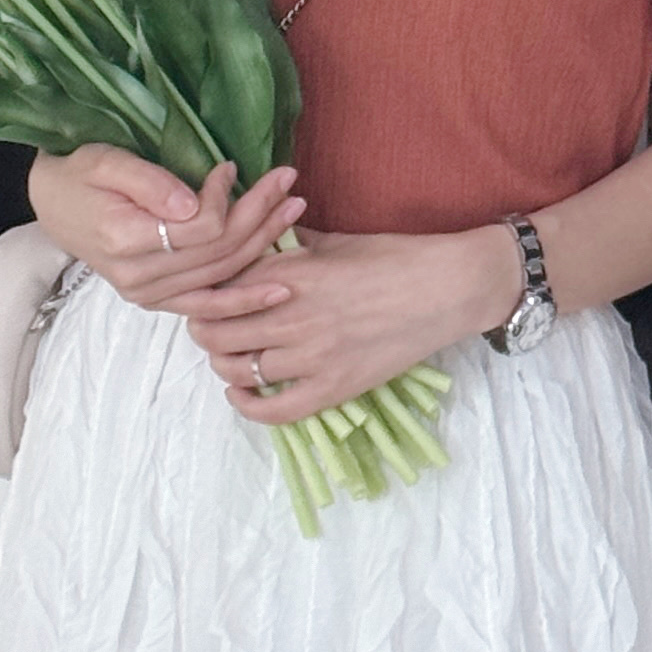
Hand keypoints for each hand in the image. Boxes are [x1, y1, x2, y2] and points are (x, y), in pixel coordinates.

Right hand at [25, 144, 304, 322]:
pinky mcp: (158, 300)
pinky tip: (278, 289)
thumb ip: (149, 182)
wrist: (54, 203)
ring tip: (295, 212)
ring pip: (222, 276)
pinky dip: (244, 299)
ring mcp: (148, 295)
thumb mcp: (106, 162)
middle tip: (290, 183)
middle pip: (218, 252)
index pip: (200, 229)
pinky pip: (208, 306)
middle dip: (260, 215)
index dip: (225, 199)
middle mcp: (139, 278)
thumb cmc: (80, 174)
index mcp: (126, 241)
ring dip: (263, 245)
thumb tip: (195, 204)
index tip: (231, 167)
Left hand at [185, 222, 520, 423]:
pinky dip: (247, 405)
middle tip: (209, 326)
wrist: (448, 288)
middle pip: (217, 331)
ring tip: (228, 354)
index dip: (203, 293)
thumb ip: (292, 245)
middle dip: (204, 328)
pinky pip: (274, 410)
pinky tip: (242, 392)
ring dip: (223, 363)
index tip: (203, 294)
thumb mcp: (336, 240)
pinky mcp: (334, 388)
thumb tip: (260, 242)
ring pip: (238, 369)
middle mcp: (293, 315)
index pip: (220, 288)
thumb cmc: (395, 256)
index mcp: (291, 272)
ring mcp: (312, 357)